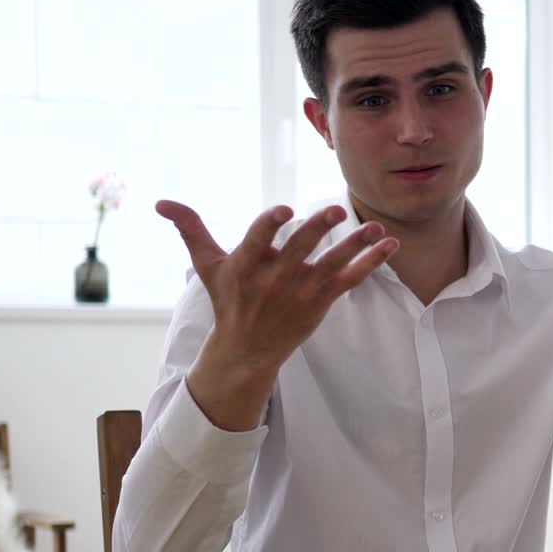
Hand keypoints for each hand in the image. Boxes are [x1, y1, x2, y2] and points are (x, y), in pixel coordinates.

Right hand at [156, 201, 397, 429]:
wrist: (247, 349)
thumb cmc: (228, 300)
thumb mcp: (207, 266)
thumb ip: (190, 229)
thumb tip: (161, 202)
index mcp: (245, 266)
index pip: (257, 240)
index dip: (270, 225)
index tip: (285, 210)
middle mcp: (274, 280)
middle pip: (299, 250)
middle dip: (318, 230)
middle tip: (337, 210)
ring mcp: (300, 292)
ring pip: (332, 265)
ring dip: (356, 245)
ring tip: (375, 226)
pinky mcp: (322, 302)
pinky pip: (351, 280)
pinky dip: (372, 263)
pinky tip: (391, 245)